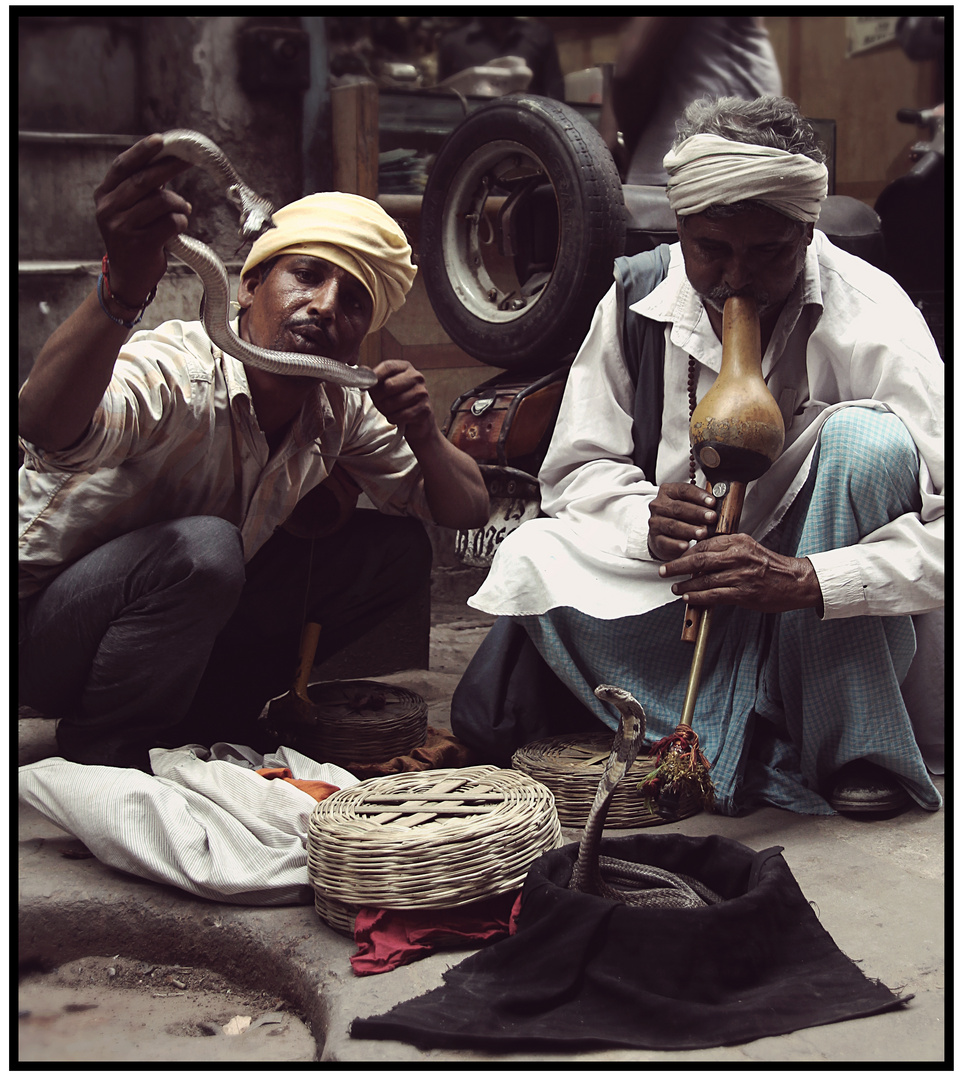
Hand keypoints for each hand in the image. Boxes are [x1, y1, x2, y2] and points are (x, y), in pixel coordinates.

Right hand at [94, 134, 192, 307]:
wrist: (127, 278)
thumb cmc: (134, 237)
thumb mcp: (128, 210)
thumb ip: (140, 188)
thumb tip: (167, 160)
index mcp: (104, 195)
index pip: (122, 166)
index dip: (142, 151)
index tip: (161, 140)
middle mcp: (108, 209)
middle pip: (144, 180)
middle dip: (170, 167)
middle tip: (190, 160)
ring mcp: (122, 227)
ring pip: (161, 202)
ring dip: (179, 203)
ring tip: (184, 208)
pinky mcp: (140, 244)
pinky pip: (170, 223)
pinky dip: (181, 221)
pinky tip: (179, 226)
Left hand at [369, 359, 436, 443]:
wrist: (416, 419)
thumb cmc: (396, 400)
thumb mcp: (382, 387)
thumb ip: (372, 378)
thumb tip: (361, 371)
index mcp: (405, 367)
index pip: (388, 366)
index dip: (374, 377)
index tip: (364, 387)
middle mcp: (417, 377)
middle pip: (389, 385)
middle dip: (379, 397)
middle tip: (381, 402)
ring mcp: (422, 392)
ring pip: (393, 402)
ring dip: (386, 410)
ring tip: (391, 410)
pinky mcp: (424, 408)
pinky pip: (400, 415)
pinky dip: (394, 418)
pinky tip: (397, 417)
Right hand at [647, 481, 715, 560]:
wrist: (664, 534)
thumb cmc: (682, 517)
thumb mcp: (690, 505)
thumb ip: (701, 503)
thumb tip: (720, 506)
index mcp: (668, 491)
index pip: (683, 490)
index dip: (698, 496)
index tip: (712, 502)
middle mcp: (658, 505)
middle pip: (678, 508)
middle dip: (697, 513)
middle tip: (712, 518)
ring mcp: (655, 522)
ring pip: (672, 525)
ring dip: (689, 529)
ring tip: (703, 533)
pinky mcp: (654, 538)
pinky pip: (665, 541)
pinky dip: (676, 544)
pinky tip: (686, 545)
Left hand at [659, 532, 823, 613]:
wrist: (795, 581)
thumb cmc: (769, 565)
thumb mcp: (748, 548)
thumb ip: (725, 549)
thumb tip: (699, 555)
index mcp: (738, 541)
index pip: (704, 544)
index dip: (685, 553)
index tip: (674, 558)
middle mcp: (738, 556)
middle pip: (700, 560)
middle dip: (677, 567)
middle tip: (664, 571)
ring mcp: (741, 575)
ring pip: (705, 580)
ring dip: (686, 585)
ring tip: (675, 588)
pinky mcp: (744, 593)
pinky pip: (715, 595)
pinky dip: (699, 597)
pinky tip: (690, 598)